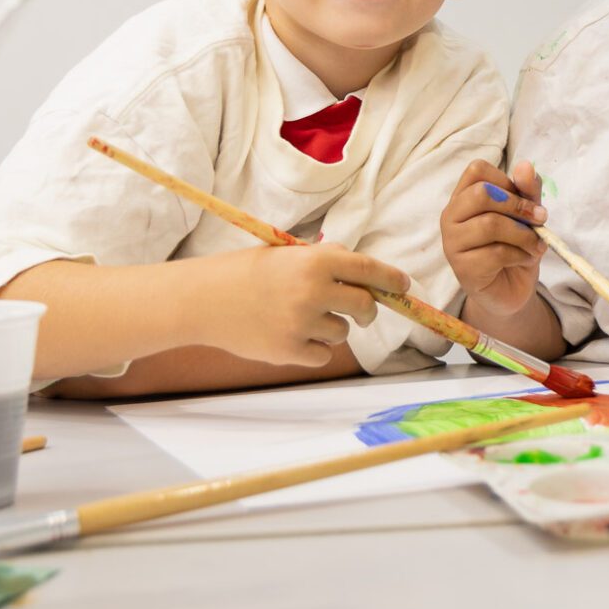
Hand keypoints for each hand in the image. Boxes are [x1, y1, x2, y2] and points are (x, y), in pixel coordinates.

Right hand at [201, 244, 392, 367]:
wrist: (205, 299)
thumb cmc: (249, 273)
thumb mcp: (289, 254)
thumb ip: (327, 262)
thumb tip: (368, 276)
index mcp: (316, 261)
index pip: (368, 270)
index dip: (391, 279)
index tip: (404, 287)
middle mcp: (313, 291)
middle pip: (365, 306)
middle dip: (367, 310)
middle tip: (361, 311)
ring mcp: (302, 323)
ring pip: (343, 332)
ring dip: (332, 327)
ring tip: (299, 317)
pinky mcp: (289, 350)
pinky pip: (323, 354)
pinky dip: (314, 348)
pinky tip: (290, 335)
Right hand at [441, 159, 547, 319]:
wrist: (511, 289)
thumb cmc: (515, 246)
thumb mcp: (527, 214)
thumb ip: (527, 191)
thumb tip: (525, 165)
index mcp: (464, 197)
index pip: (477, 170)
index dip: (507, 180)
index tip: (525, 199)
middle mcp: (451, 217)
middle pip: (481, 193)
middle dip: (518, 206)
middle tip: (539, 219)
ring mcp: (452, 243)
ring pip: (490, 225)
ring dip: (524, 234)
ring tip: (535, 245)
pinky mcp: (462, 268)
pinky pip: (495, 253)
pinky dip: (520, 255)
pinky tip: (525, 259)